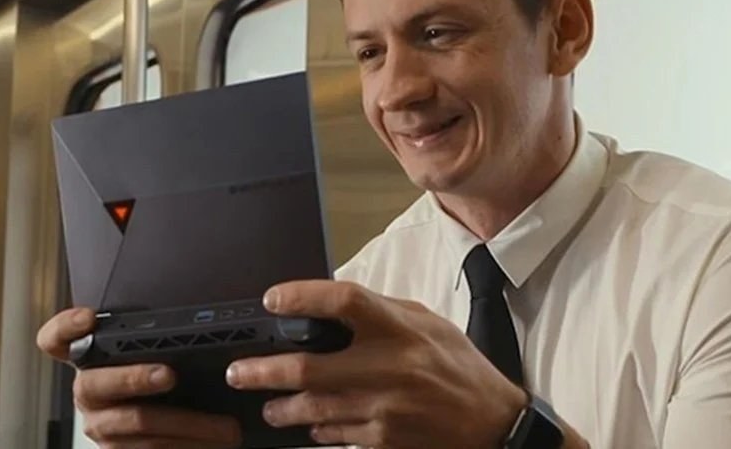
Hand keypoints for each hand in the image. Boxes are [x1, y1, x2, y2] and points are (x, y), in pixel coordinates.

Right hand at [36, 307, 242, 448]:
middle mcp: (89, 394)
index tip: (88, 316)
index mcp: (90, 362)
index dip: (65, 327)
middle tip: (169, 374)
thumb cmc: (167, 384)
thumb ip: (157, 340)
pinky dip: (189, 444)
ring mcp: (102, 427)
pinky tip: (215, 441)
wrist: (173, 433)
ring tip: (223, 423)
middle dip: (133, 377)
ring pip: (136, 421)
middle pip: (92, 383)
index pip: (56, 341)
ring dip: (186, 423)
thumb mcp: (158, 356)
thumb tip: (199, 320)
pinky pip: (154, 448)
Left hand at [224, 281, 527, 448]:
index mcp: (401, 329)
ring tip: (267, 405)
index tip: (273, 299)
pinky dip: (316, 428)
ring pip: (313, 409)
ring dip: (281, 408)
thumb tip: (333, 304)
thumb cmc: (458, 367)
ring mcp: (384, 409)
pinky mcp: (382, 440)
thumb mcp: (428, 323)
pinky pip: (334, 435)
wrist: (491, 424)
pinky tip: (307, 423)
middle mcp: (390, 367)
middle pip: (311, 367)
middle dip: (265, 371)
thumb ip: (382, 312)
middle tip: (240, 372)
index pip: (346, 302)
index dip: (303, 296)